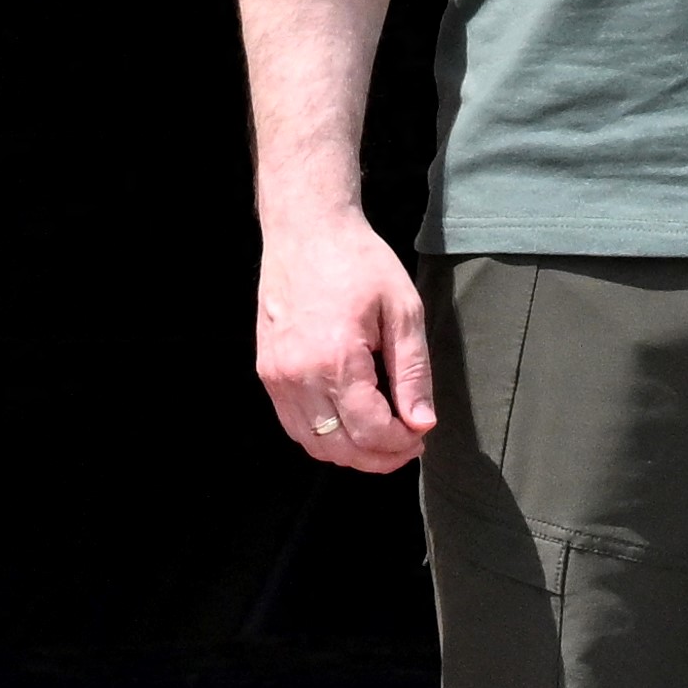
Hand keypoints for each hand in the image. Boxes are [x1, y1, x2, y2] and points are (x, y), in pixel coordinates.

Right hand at [257, 206, 437, 471]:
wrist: (306, 230)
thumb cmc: (359, 262)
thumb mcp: (403, 310)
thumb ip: (413, 372)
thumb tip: (421, 423)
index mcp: (336, 360)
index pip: (370, 432)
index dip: (400, 445)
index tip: (421, 434)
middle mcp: (298, 376)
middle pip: (340, 448)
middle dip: (379, 457)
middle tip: (407, 443)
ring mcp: (276, 377)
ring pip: (313, 444)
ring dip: (350, 452)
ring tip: (381, 437)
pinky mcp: (266, 372)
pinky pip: (293, 425)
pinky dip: (323, 437)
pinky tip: (349, 422)